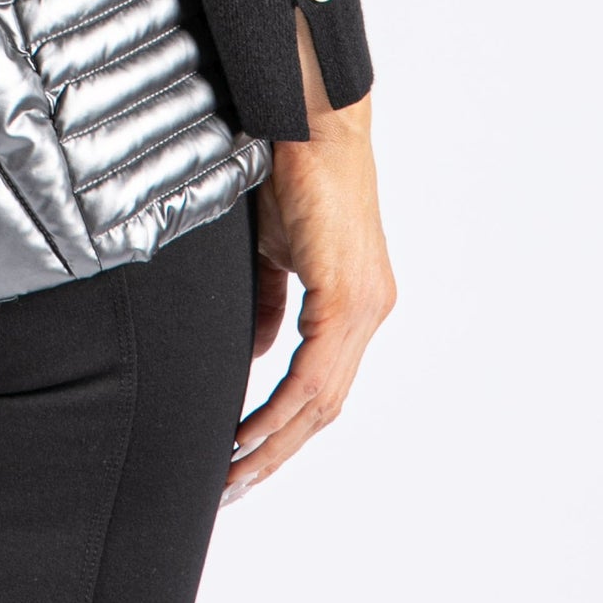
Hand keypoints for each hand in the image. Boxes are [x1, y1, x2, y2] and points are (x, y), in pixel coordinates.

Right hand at [226, 13, 394, 504]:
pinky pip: (316, 369)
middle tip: (233, 488)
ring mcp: (364, 304)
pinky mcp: (348, 292)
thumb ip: (269, 303)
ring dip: (275, 441)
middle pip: (324, 407)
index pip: (320, 387)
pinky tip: (251, 428)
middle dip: (275, 453)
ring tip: (234, 471)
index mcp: (353, 302)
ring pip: (322, 398)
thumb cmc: (290, 167)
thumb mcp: (273, 250)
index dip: (283, 431)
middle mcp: (369, 310)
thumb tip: (254, 356)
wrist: (310, 114)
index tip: (243, 461)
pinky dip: (282, 404)